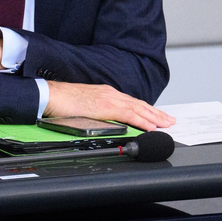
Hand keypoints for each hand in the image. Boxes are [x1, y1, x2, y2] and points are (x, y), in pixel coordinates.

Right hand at [44, 82, 175, 131]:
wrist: (50, 95)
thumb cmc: (62, 102)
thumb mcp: (85, 107)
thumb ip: (98, 112)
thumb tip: (106, 123)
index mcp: (106, 94)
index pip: (131, 103)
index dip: (146, 110)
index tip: (158, 117)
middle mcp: (110, 94)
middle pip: (139, 104)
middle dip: (156, 113)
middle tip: (170, 121)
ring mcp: (108, 99)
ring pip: (137, 108)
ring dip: (153, 117)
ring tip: (166, 124)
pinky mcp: (104, 106)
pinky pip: (128, 114)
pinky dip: (141, 120)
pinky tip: (150, 126)